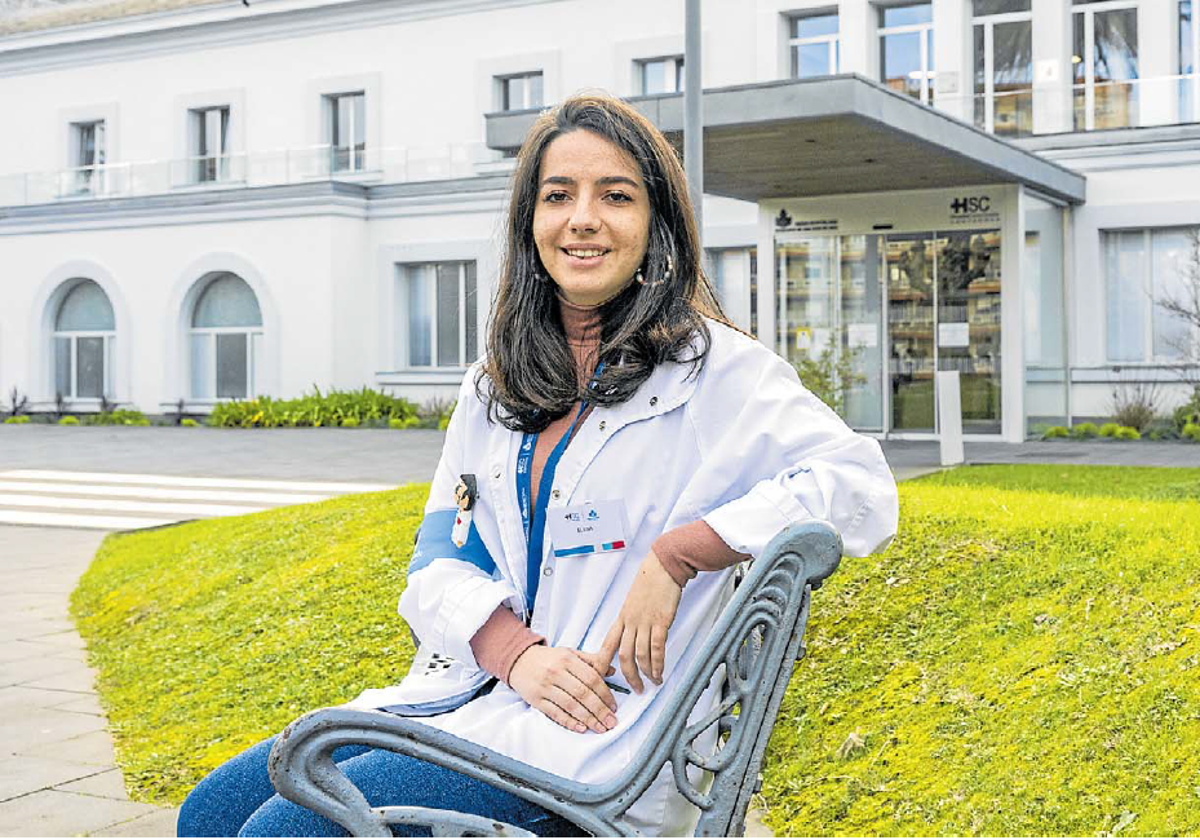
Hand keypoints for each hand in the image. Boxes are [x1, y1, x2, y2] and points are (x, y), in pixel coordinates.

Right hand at [508, 644, 618, 733]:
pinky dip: (569, 722)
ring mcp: (545, 687)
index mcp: (567, 659)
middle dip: (600, 710)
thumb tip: (612, 671)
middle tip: (611, 722)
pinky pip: (555, 713)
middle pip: (583, 694)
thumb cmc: (548, 658)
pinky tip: (581, 728)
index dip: (605, 694)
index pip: (592, 678)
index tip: (614, 706)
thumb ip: (591, 661)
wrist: (518, 660)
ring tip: (600, 728)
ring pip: (570, 705)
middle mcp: (556, 672)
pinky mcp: (536, 700)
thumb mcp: (569, 653)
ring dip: (588, 719)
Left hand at [595, 551, 682, 693]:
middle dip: (629, 676)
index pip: (608, 644)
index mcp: (622, 617)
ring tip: (652, 683)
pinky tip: (660, 672)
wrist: (663, 566)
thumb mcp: (634, 600)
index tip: (602, 676)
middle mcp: (630, 621)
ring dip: (646, 673)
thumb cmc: (650, 580)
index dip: (603, 662)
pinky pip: (657, 647)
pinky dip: (658, 663)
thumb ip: (632, 617)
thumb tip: (634, 633)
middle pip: (623, 655)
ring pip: (640, 655)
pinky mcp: (660, 621)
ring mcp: (645, 622)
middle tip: (635, 689)